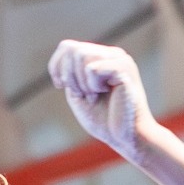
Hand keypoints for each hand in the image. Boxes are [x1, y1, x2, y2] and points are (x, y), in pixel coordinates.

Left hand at [47, 40, 153, 159]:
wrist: (126, 138)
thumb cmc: (104, 119)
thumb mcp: (78, 93)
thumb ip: (69, 72)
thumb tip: (66, 50)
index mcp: (101, 58)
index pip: (68, 47)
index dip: (57, 65)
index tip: (61, 86)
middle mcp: (111, 54)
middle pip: (72, 50)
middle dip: (69, 77)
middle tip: (84, 95)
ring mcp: (119, 59)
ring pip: (81, 56)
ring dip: (81, 82)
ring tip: (96, 96)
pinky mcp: (123, 68)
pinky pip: (92, 69)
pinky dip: (92, 86)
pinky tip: (107, 93)